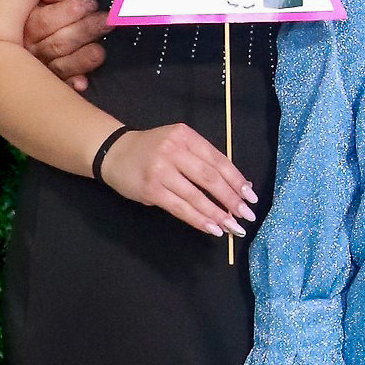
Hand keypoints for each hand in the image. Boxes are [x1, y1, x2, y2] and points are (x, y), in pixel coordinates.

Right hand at [25, 0, 108, 85]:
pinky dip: (72, 84)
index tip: (91, 4)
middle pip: (58, 43)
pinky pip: (63, 86)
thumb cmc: (37, 10)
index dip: (70, 12)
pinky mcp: (54, 84)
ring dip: (84, 58)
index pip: (46, 21)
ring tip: (100, 49)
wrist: (20, 40)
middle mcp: (31, 51)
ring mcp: (42, 69)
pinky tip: (82, 82)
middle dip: (85, 30)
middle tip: (106, 20)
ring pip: (62, 66)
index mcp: (25, 27)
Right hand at [99, 119, 259, 237]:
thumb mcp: (179, 144)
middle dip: (231, 198)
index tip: (250, 196)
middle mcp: (174, 150)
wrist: (115, 153)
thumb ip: (204, 160)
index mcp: (186, 136)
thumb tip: (238, 185)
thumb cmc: (153, 150)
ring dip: (217, 214)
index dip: (236, 179)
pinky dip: (198, 219)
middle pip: (209, 178)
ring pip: (196, 196)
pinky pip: (180, 208)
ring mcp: (161, 170)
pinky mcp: (151, 190)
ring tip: (233, 226)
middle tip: (247, 214)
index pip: (217, 160)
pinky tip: (212, 228)